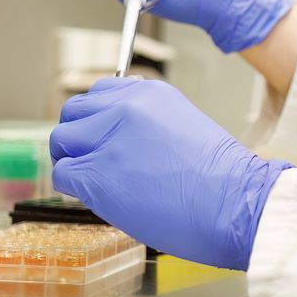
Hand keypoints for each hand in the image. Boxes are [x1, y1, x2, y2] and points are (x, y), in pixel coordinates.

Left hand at [50, 77, 289, 270]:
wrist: (235, 203)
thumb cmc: (220, 178)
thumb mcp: (183, 126)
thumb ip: (146, 122)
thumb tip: (117, 138)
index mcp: (148, 92)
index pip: (99, 92)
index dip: (96, 118)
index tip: (101, 136)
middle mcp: (124, 108)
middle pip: (73, 111)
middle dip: (77, 137)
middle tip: (90, 160)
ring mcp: (108, 140)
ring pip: (61, 140)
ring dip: (72, 161)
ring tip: (93, 181)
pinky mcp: (97, 175)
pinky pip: (63, 175)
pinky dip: (73, 188)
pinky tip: (97, 198)